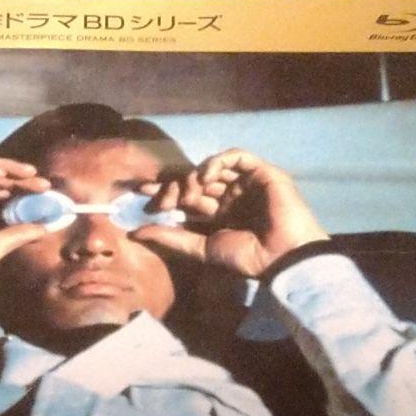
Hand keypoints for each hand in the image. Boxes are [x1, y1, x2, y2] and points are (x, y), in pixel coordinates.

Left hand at [134, 149, 327, 276]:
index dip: (164, 193)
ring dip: (194, 177)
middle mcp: (230, 197)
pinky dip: (217, 162)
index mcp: (218, 215)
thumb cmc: (247, 258)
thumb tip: (135, 233)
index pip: (186, 198)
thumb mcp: (201, 249)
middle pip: (195, 181)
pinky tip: (205, 176)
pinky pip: (236, 157)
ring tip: (187, 193)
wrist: (281, 257)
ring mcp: (245, 183)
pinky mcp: (261, 172)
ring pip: (212, 168)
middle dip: (173, 186)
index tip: (140, 194)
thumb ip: (171, 238)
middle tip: (158, 196)